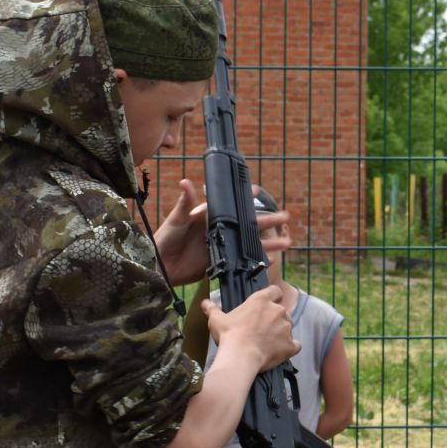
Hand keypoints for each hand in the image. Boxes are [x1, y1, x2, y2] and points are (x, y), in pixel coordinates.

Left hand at [153, 178, 293, 285]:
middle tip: (285, 216)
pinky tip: (271, 260)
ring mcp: (221, 247)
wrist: (160, 266)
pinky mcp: (220, 263)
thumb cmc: (165, 238)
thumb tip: (185, 181)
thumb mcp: (176, 219)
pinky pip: (242, 261)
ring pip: (249, 243)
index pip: (231, 205)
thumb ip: (185, 203)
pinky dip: (257, 261)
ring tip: (287, 241)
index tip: (259, 192)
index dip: (245, 198)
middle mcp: (218, 230)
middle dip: (267, 221)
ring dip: (268, 242)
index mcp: (209, 217)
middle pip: (247, 224)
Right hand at [203, 288, 297, 370]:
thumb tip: (204, 302)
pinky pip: (295, 345)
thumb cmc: (228, 334)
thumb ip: (213, 309)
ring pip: (289, 327)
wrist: (240, 356)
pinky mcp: (290, 345)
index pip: (275, 291)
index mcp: (262, 300)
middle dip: (274, 319)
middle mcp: (278, 311)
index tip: (267, 305)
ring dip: (281, 333)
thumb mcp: (217, 319)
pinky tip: (280, 352)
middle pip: (282, 311)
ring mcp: (287, 328)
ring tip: (268, 343)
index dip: (273, 297)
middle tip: (261, 330)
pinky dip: (290, 348)